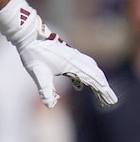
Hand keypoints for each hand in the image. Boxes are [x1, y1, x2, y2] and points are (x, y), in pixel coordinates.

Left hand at [0, 0, 116, 107]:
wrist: (29, 35)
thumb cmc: (33, 53)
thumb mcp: (37, 73)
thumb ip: (45, 90)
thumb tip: (50, 105)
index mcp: (73, 65)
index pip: (95, 80)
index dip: (104, 92)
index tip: (111, 102)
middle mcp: (77, 60)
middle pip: (97, 76)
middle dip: (104, 89)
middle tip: (110, 102)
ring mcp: (73, 56)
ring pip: (92, 70)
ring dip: (97, 82)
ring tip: (99, 94)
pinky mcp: (68, 54)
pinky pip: (83, 66)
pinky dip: (87, 76)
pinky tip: (79, 84)